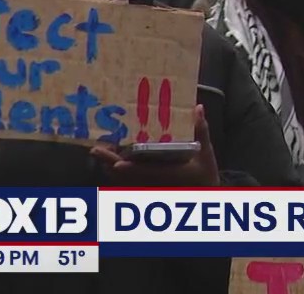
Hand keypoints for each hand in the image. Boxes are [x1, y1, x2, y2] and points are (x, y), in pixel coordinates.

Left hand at [90, 105, 219, 186]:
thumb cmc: (205, 176)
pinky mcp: (148, 190)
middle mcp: (151, 183)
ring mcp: (148, 188)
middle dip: (107, 162)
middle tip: (96, 148)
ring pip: (122, 181)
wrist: (207, 196)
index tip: (103, 153)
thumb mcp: (206, 153)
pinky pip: (127, 184)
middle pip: (121, 176)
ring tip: (103, 151)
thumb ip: (201, 131)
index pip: (135, 170)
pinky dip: (118, 174)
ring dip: (111, 167)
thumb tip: (197, 108)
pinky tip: (116, 162)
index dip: (116, 162)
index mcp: (163, 174)